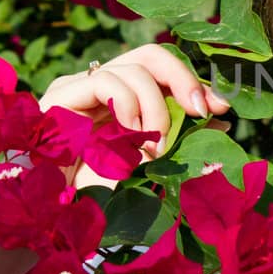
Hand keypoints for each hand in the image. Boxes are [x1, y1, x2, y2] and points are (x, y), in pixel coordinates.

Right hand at [37, 44, 231, 189]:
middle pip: (149, 56)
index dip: (193, 83)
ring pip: (133, 70)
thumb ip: (179, 139)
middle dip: (183, 78)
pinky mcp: (60, 96)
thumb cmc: (99, 195)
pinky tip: (131, 136)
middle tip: (200, 111)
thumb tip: (221, 122)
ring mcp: (78, 88)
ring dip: (156, 110)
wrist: (51, 216)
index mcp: (121, 99)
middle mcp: (99, 87)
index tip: (221, 109)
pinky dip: (128, 106)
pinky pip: (105, 81)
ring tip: (154, 149)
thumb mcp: (151, 163)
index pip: (161, 72)